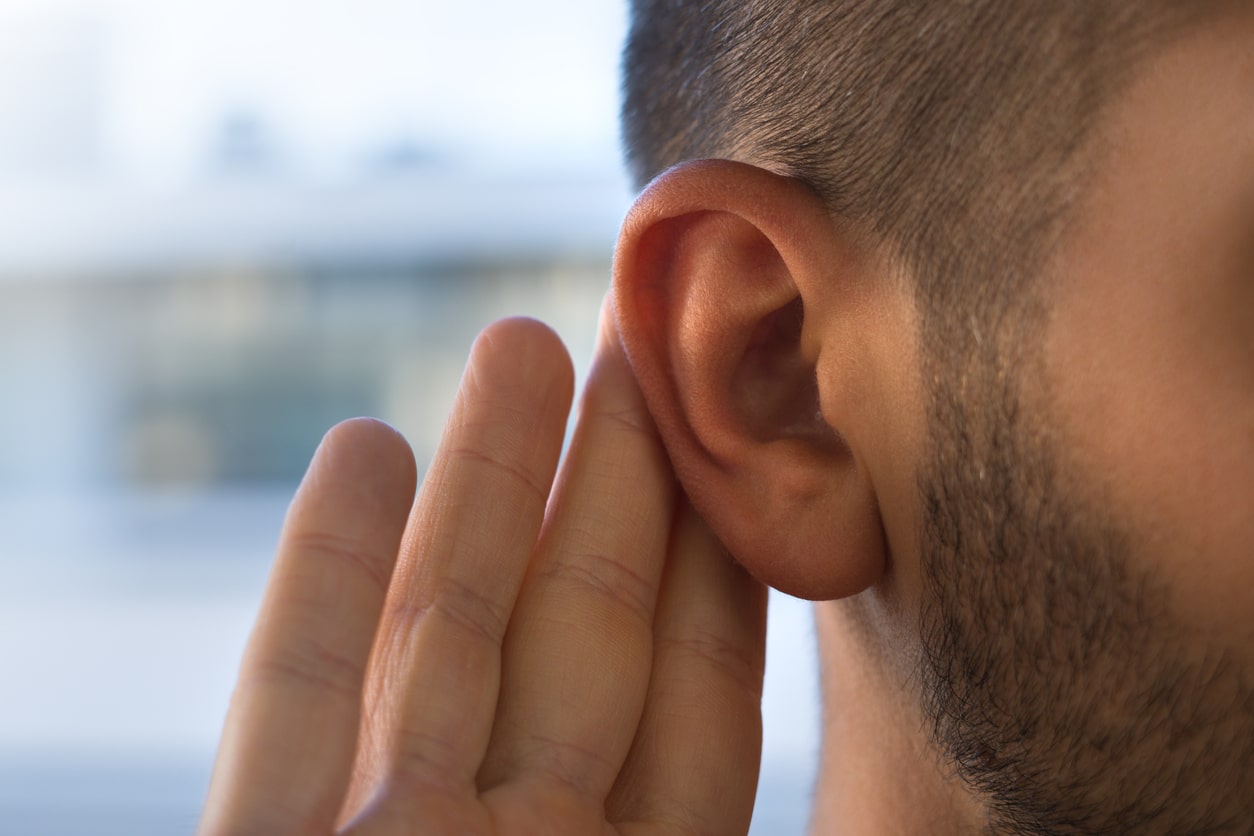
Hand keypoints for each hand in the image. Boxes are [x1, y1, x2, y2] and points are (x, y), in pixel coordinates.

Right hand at [198, 312, 767, 834]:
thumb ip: (697, 780)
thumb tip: (775, 607)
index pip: (700, 687)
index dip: (715, 543)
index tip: (736, 423)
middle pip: (580, 627)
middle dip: (616, 470)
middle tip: (642, 336)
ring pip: (444, 630)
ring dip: (484, 474)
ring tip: (519, 337)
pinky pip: (292, 697)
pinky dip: (323, 567)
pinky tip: (362, 443)